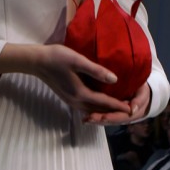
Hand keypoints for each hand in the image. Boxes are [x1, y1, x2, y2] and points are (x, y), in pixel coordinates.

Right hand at [0, 42, 131, 115]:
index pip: (105, 102)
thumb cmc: (57, 57)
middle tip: (129, 110)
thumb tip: (115, 80)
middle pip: (99, 111)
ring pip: (92, 111)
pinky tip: (101, 102)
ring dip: (106, 111)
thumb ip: (96, 71)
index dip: (119, 105)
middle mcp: (76, 101)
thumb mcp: (78, 61)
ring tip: (118, 107)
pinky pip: (86, 107)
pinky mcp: (68, 98)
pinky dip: (96, 108)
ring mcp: (71, 101)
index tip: (132, 108)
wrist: (37, 62)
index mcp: (81, 93)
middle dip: (114, 111)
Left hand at [84, 82, 151, 125]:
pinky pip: (102, 114)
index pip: (120, 117)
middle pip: (111, 120)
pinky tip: (85, 116)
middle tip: (89, 118)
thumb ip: (139, 100)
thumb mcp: (143, 93)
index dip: (112, 117)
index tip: (103, 117)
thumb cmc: (142, 91)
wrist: (142, 93)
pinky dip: (94, 115)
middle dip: (99, 120)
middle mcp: (123, 117)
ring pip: (105, 120)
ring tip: (85, 119)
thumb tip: (132, 109)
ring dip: (95, 120)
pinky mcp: (111, 112)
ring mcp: (116, 115)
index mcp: (132, 114)